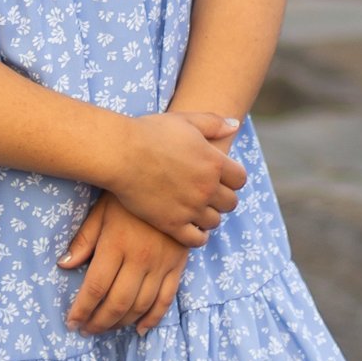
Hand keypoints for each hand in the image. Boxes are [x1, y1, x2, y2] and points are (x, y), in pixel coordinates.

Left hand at [60, 196, 188, 333]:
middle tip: (87, 330)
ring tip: (107, 328)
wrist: (171, 180)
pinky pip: (166, 299)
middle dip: (99, 322)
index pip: (95, 287)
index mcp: (116, 245)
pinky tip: (140, 329)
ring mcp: (161, 264)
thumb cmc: (128, 196)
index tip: (72, 322)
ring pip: (140, 305)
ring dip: (121, 322)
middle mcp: (139, 259)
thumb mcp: (101, 211)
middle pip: (117, 302)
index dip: (82, 310)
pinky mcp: (178, 265)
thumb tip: (64, 265)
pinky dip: (153, 318)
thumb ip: (84, 240)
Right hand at [102, 109, 245, 244]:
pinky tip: (191, 229)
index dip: (232, 178)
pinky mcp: (172, 224)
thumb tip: (235, 124)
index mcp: (214, 162)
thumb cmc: (150, 133)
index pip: (240, 179)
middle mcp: (207, 188)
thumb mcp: (185, 120)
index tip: (221, 178)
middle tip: (208, 195)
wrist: (121, 153)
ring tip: (198, 211)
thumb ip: (213, 123)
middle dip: (222, 199)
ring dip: (209, 216)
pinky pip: (196, 239)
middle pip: (230, 203)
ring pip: (214, 221)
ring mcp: (190, 208)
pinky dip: (197, 237)